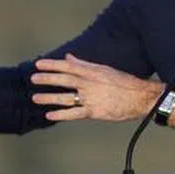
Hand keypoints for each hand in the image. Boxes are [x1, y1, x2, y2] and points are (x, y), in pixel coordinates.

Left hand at [31, 53, 161, 121]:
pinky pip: (74, 113)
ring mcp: (91, 98)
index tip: (39, 64)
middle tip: (33, 79)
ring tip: (36, 98)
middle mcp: (90, 84)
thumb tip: (69, 58)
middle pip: (64, 80)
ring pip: (66, 97)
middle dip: (47, 79)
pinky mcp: (94, 112)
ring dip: (49, 97)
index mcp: (92, 72)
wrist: (141, 97)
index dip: (52, 65)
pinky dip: (61, 114)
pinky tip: (50, 115)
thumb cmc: (124, 82)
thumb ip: (84, 64)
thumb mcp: (104, 69)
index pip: (68, 66)